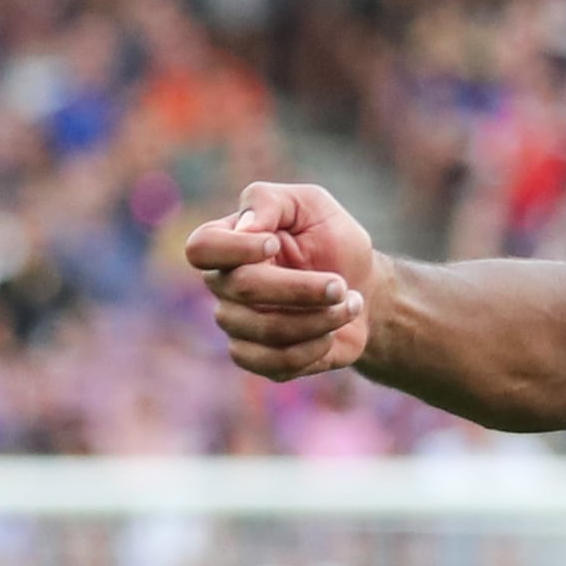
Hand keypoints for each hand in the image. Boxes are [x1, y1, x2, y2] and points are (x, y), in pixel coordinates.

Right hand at [185, 181, 380, 380]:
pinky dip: (313, 349)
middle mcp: (223, 285)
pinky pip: (275, 364)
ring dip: (319, 319)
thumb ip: (269, 201)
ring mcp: (238, 324)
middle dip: (300, 288)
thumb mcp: (310, 204)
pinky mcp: (259, 357)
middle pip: (241, 289)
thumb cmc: (332, 240)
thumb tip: (245, 226)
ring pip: (265, 330)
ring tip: (350, 303)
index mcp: (227, 243)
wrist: (365, 287)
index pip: (201, 248)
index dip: (235, 248)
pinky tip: (333, 333)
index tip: (275, 242)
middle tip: (340, 284)